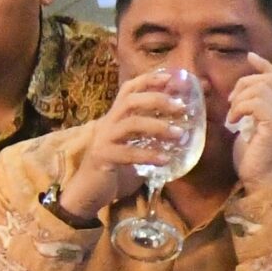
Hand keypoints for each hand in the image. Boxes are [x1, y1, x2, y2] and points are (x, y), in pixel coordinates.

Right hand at [54, 70, 198, 222]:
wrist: (88, 192)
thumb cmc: (116, 169)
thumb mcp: (135, 146)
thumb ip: (152, 136)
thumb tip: (184, 127)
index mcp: (115, 117)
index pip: (129, 89)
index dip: (149, 80)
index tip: (172, 78)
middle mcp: (108, 123)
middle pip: (130, 100)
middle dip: (158, 99)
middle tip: (182, 107)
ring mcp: (103, 139)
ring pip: (131, 123)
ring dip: (158, 126)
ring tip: (179, 134)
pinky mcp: (103, 157)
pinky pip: (128, 153)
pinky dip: (148, 155)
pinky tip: (164, 160)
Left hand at [227, 52, 271, 189]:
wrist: (264, 182)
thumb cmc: (254, 159)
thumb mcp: (251, 127)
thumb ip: (252, 110)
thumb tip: (239, 94)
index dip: (264, 65)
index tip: (250, 56)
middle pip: (267, 79)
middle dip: (243, 85)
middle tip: (231, 104)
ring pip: (260, 88)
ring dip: (239, 99)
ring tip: (233, 116)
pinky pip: (256, 102)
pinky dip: (240, 108)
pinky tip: (234, 121)